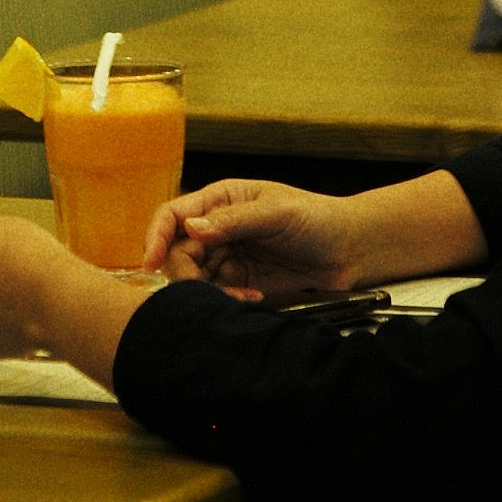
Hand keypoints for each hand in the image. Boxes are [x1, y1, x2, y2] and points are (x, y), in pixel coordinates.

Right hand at [143, 177, 360, 301]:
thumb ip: (234, 221)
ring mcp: (229, 257)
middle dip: (185, 274)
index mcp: (220, 200)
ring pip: (195, 278)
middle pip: (178, 253)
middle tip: (204, 290)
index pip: (174, 215)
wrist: (351, 250)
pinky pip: (218, 295)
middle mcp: (218, 228)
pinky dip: (228, 302)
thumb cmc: (318, 217)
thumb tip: (192, 227)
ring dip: (209, 292)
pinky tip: (252, 299)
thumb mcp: (276, 212)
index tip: (151, 261)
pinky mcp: (242, 283)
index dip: (156, 236)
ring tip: (242, 295)